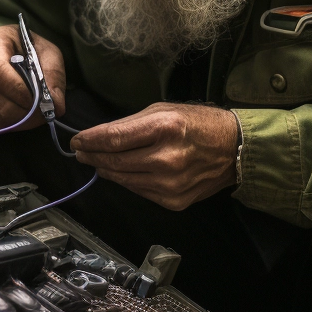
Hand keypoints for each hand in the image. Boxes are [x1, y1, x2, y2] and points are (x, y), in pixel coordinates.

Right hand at [0, 25, 65, 129]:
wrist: (5, 52)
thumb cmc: (27, 50)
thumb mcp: (46, 52)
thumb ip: (53, 75)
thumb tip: (56, 106)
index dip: (18, 90)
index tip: (38, 99)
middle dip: (26, 111)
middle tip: (45, 112)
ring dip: (22, 120)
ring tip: (36, 113)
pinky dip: (12, 124)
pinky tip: (23, 114)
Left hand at [70, 103, 238, 210]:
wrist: (234, 149)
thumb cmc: (197, 124)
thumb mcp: (164, 110)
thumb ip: (130, 124)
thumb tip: (99, 136)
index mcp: (164, 128)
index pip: (114, 138)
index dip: (90, 141)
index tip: (76, 141)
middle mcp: (166, 158)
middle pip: (114, 162)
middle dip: (92, 157)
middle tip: (81, 153)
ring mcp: (170, 183)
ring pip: (123, 179)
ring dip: (106, 171)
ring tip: (97, 162)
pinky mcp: (173, 200)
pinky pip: (139, 191)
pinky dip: (127, 181)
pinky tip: (122, 173)